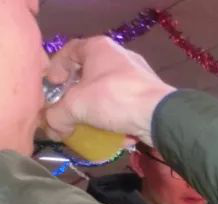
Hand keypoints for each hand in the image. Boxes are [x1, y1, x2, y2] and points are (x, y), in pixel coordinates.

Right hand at [43, 37, 174, 144]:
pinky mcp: (152, 98)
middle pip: (90, 74)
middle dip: (78, 95)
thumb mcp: (76, 106)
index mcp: (100, 47)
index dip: (56, 67)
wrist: (161, 116)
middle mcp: (121, 57)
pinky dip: (119, 121)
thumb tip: (51, 129)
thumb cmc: (114, 98)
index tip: (52, 86)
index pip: (70, 50)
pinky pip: (127, 108)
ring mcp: (139, 78)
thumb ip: (56, 116)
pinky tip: (115, 136)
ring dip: (98, 111)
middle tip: (69, 109)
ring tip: (90, 126)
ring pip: (110, 93)